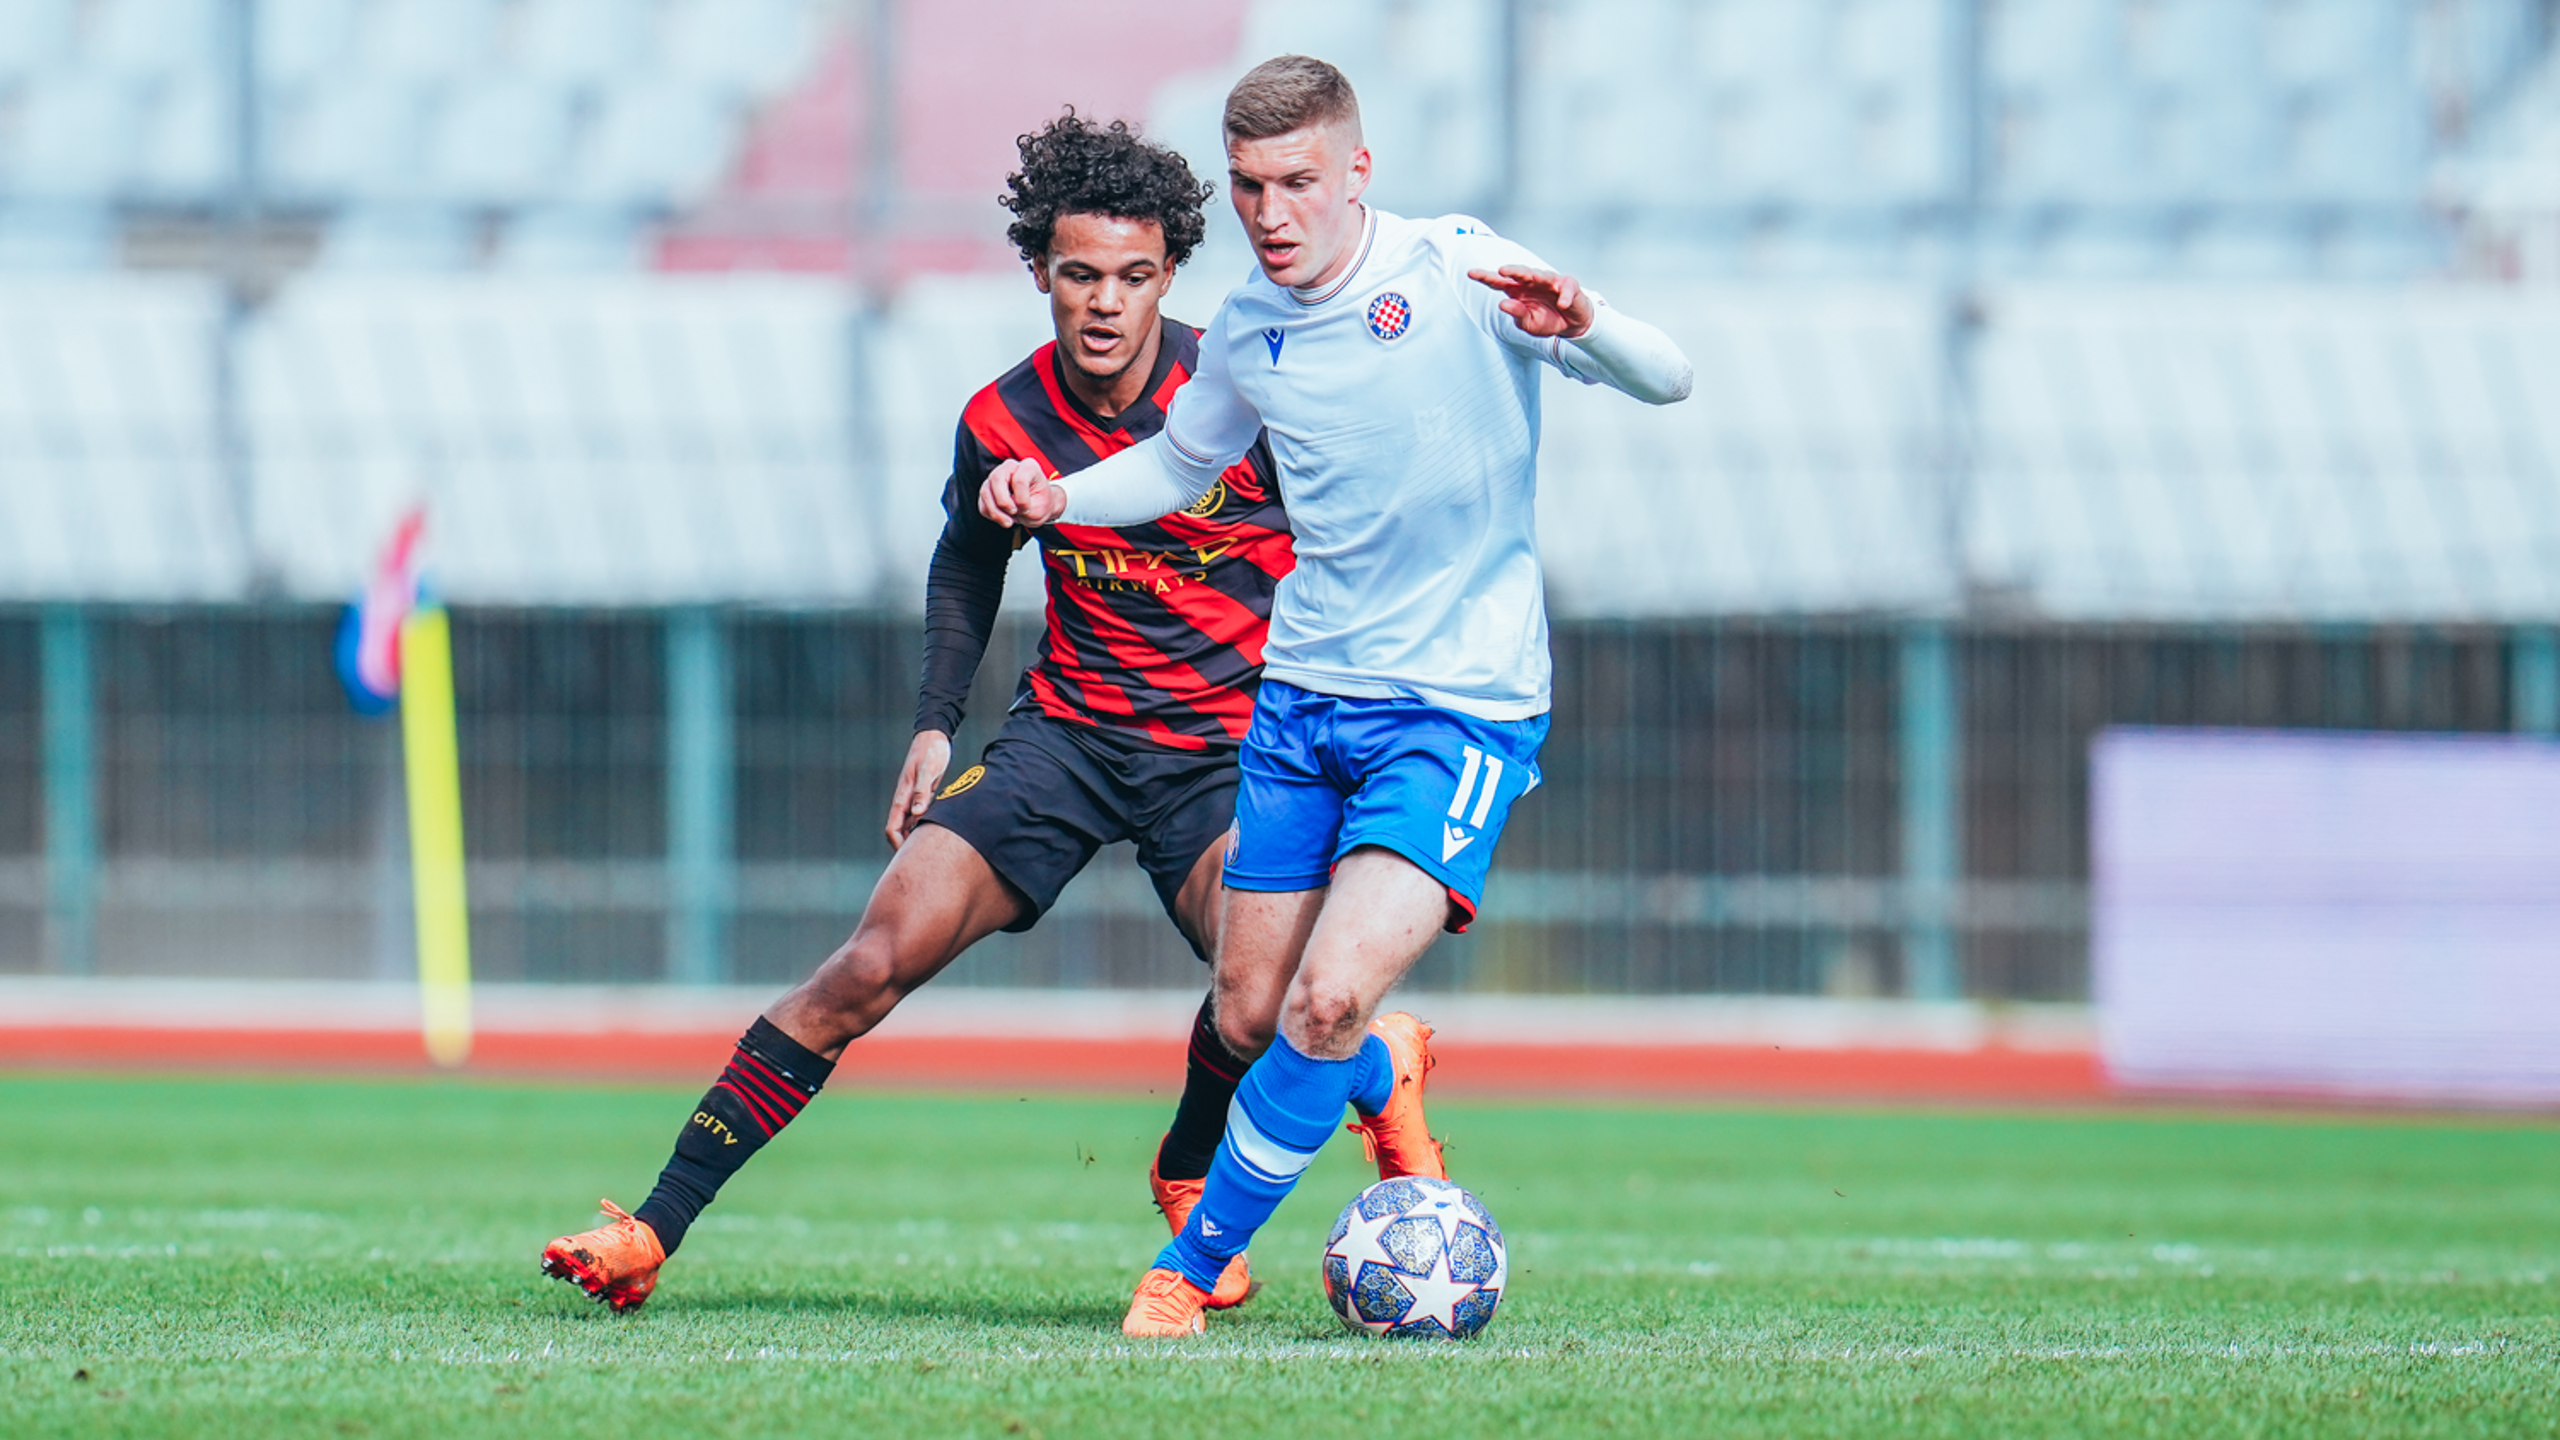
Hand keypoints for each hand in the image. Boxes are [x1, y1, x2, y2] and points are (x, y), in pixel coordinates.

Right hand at [884, 729, 952, 848]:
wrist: (935, 736)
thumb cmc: (931, 750)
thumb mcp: (927, 770)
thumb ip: (921, 791)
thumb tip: (916, 814)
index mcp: (902, 795)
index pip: (892, 827)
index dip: (898, 844)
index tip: (908, 857)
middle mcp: (905, 800)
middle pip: (900, 830)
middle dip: (906, 846)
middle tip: (921, 863)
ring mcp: (914, 798)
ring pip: (910, 825)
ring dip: (917, 837)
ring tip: (931, 853)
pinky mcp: (924, 795)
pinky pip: (921, 816)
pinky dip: (925, 825)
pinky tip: (939, 834)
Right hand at [978, 457, 1067, 527]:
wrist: (1038, 507)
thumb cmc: (1041, 504)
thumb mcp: (1040, 508)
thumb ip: (1023, 506)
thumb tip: (1003, 506)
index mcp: (1028, 466)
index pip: (1020, 480)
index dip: (1022, 500)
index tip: (1027, 509)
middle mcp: (1010, 467)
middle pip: (997, 479)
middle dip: (1003, 501)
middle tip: (1014, 513)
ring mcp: (996, 477)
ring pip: (986, 492)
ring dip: (996, 512)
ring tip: (1009, 522)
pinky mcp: (988, 490)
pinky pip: (982, 503)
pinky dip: (991, 515)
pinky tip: (1004, 519)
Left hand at [1468, 265, 1595, 339]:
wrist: (1571, 324)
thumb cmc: (1547, 320)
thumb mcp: (1529, 324)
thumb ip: (1517, 314)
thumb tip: (1503, 304)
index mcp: (1517, 291)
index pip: (1498, 282)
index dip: (1485, 277)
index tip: (1470, 273)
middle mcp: (1531, 282)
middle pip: (1519, 273)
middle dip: (1511, 270)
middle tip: (1501, 271)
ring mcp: (1550, 281)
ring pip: (1542, 275)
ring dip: (1536, 276)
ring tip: (1531, 277)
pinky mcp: (1569, 285)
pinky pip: (1566, 288)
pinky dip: (1564, 296)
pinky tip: (1562, 304)